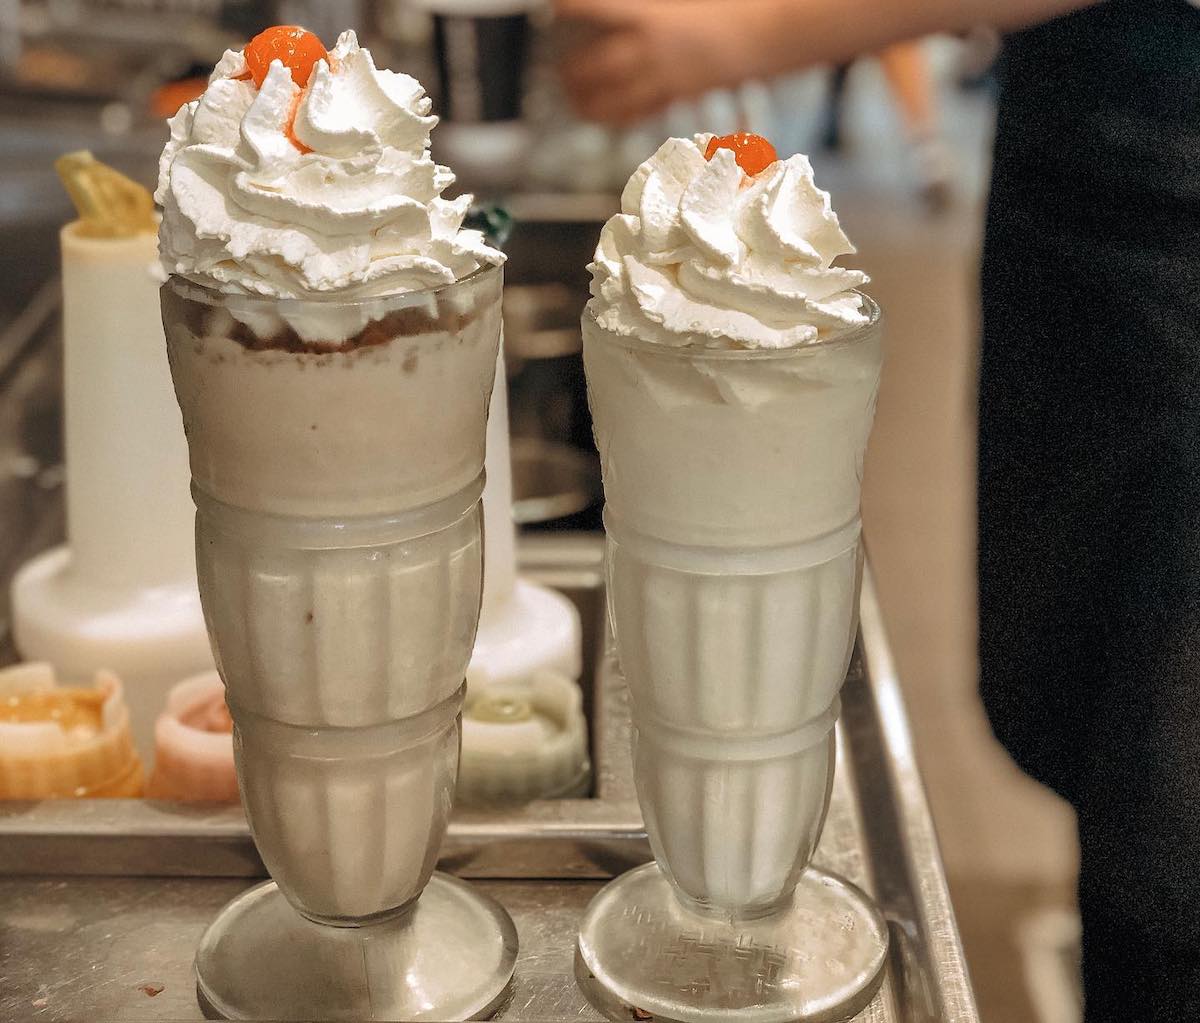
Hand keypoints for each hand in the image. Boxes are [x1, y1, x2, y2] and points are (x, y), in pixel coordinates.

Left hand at [554, 0, 769, 125]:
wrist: (762, 35)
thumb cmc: (726, 7)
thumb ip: (641, 8)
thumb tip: (618, 12)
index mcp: (648, 16)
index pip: (593, 8)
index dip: (568, 7)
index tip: (552, 7)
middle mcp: (648, 51)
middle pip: (593, 67)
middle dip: (570, 71)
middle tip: (560, 69)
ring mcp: (661, 78)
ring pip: (610, 100)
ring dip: (586, 102)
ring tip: (575, 98)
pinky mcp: (674, 96)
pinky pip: (637, 113)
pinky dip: (617, 114)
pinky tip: (608, 112)